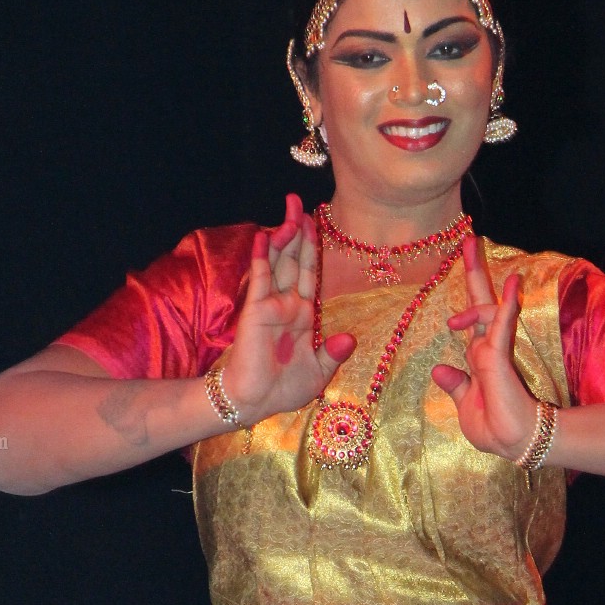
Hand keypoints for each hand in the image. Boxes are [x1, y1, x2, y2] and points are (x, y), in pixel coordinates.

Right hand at [221, 193, 354, 423]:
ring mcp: (271, 306)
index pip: (309, 274)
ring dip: (282, 237)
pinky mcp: (256, 311)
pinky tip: (263, 237)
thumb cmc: (283, 390)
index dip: (312, 249)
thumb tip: (349, 339)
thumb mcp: (318, 372)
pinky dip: (261, 258)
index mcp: (302, 316)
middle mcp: (287, 305)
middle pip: (293, 260)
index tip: (315, 223)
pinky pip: (260, 280)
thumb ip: (333, 354)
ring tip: (289, 210)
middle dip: (297, 231)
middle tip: (297, 201)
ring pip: (278, 263)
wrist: (256, 403)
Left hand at [431, 235, 538, 460]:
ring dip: (475, 293)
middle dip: (474, 271)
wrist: (513, 443)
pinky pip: (501, 323)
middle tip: (468, 239)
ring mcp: (494, 350)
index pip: (472, 320)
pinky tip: (514, 282)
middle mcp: (487, 348)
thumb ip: (456, 385)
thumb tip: (439, 369)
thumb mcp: (466, 405)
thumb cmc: (494, 428)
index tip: (460, 271)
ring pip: (485, 310)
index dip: (467, 298)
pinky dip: (507, 303)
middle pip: (481, 302)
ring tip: (463, 289)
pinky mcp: (499, 356)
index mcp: (479, 358)